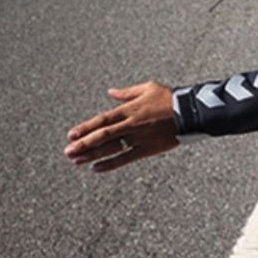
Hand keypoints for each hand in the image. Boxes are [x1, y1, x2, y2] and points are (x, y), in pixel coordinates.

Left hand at [64, 81, 178, 171]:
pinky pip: (125, 158)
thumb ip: (127, 93)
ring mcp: (138, 138)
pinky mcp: (147, 149)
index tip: (71, 135)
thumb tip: (111, 92)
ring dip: (92, 155)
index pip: (102, 120)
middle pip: (102, 136)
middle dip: (83, 144)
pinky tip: (96, 168)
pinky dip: (110, 164)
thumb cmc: (169, 98)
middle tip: (67, 151)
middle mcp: (130, 124)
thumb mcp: (147, 88)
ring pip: (110, 148)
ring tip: (76, 161)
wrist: (190, 112)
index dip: (85, 127)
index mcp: (129, 109)